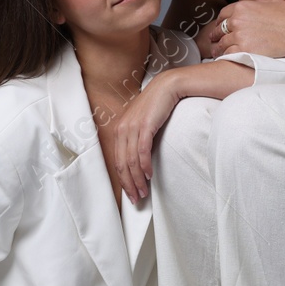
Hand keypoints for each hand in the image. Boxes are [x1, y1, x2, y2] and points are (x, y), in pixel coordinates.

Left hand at [107, 74, 181, 203]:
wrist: (167, 87)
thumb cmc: (156, 106)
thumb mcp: (142, 122)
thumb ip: (137, 138)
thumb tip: (139, 160)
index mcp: (119, 129)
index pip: (117, 160)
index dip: (123, 180)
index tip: (130, 193)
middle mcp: (122, 129)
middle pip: (121, 164)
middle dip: (129, 184)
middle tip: (136, 199)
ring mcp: (132, 127)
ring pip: (131, 160)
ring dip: (138, 179)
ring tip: (144, 192)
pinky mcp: (145, 126)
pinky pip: (142, 151)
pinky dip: (145, 166)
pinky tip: (149, 176)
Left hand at [207, 0, 284, 58]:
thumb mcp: (272, 2)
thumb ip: (259, 2)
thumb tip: (256, 3)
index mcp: (242, 7)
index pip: (223, 14)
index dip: (219, 21)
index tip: (218, 25)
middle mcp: (237, 20)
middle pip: (219, 29)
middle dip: (215, 35)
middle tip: (213, 39)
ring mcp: (239, 36)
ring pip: (221, 43)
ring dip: (218, 48)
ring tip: (216, 52)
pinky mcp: (244, 50)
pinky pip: (228, 54)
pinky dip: (225, 56)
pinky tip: (224, 58)